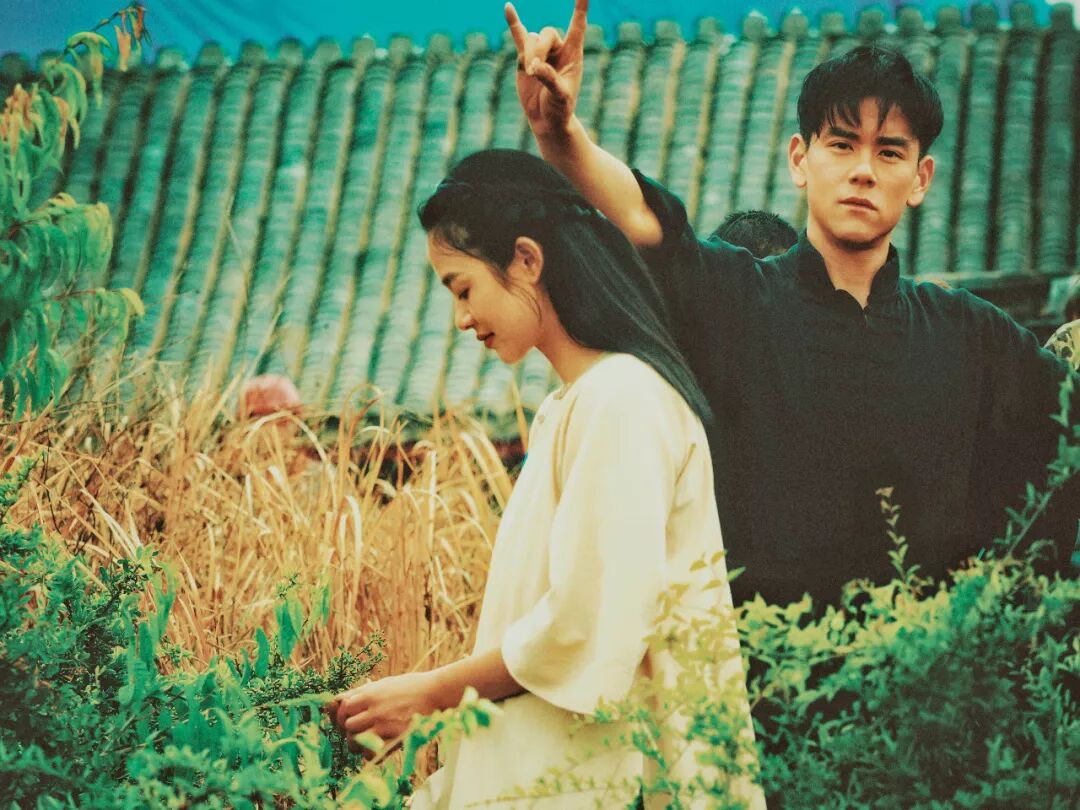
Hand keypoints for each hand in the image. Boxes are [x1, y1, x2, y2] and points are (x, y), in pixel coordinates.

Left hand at [329, 671, 439, 751]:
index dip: (341, 712)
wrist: (435, 692)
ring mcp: (383, 725)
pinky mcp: (394, 738)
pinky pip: (369, 754)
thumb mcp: (383, 683)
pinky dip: (369, 753)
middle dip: (348, 728)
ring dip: (356, 742)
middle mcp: (374, 709)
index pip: (341, 706)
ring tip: (366, 739)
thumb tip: (337, 700)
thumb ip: (360, 692)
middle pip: (345, 724)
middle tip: (359, 729)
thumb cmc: (410, 687)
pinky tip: (377, 746)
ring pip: (353, 740)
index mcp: (370, 693)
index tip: (348, 715)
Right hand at [504, 0, 587, 136]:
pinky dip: (513, 23)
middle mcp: (558, 49)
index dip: (580, 8)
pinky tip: (508, 8)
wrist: (547, 120)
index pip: (578, 25)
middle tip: (534, 70)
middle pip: (547, 34)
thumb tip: (534, 66)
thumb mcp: (559, 96)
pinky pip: (518, 36)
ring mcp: (541, 52)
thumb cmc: (560, 109)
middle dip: (539, 50)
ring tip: (530, 73)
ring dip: (529, 54)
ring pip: (531, 39)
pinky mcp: (525, 58)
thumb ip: (549, 79)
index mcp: (573, 54)